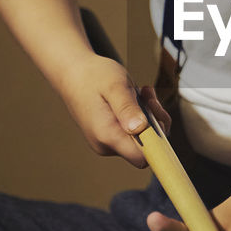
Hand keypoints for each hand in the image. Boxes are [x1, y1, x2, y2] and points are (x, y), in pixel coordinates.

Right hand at [58, 53, 171, 167]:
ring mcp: (108, 141)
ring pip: (142, 137)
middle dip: (154, 121)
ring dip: (148, 114)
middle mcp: (107, 144)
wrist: (72, 73)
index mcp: (107, 135)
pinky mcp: (111, 135)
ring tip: (141, 93)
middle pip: (146, 147)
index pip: (142, 157)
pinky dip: (141, 114)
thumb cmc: (92, 76)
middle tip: (148, 97)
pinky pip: (134, 131)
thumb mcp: (115, 85)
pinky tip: (136, 97)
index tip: (157, 118)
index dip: (157, 143)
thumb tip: (141, 128)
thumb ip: (127, 107)